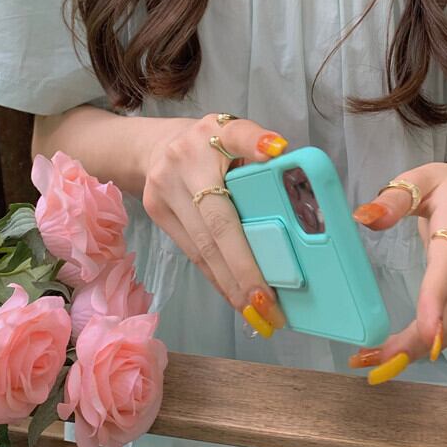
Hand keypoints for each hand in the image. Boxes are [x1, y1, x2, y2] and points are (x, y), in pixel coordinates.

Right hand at [141, 113, 288, 335]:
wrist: (153, 149)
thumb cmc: (209, 147)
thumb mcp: (236, 135)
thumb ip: (260, 155)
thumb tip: (293, 182)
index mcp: (215, 132)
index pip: (239, 134)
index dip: (256, 144)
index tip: (277, 151)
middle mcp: (185, 159)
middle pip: (219, 219)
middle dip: (246, 266)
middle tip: (270, 303)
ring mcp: (165, 188)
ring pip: (203, 245)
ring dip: (232, 284)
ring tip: (258, 314)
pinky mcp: (157, 211)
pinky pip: (192, 252)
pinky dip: (217, 278)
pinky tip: (235, 299)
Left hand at [350, 158, 446, 383]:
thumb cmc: (444, 185)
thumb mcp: (420, 178)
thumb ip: (395, 197)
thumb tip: (365, 217)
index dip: (437, 299)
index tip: (426, 331)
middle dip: (419, 339)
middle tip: (379, 358)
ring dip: (417, 348)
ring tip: (377, 362)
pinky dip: (423, 343)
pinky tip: (394, 354)